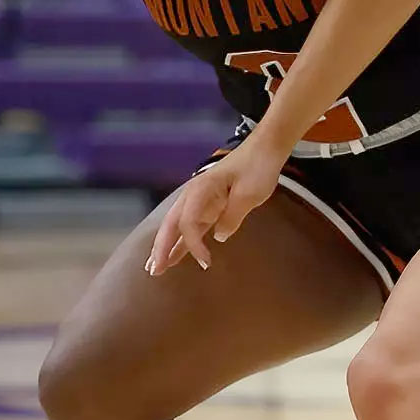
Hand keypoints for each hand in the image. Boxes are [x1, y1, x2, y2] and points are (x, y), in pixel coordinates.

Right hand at [148, 142, 284, 274]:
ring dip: (166, 247)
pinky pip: (190, 227)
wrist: (266, 149)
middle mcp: (194, 194)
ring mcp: (200, 200)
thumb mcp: (249, 193)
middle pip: (171, 224)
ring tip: (155, 268)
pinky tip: (174, 255)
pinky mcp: (209, 205)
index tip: (206, 263)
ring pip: (177, 227)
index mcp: (201, 189)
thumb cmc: (257, 167)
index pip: (188, 222)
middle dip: (161, 248)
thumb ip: (232, 216)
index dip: (193, 244)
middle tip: (154, 271)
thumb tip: (218, 236)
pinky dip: (181, 241)